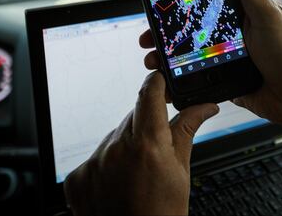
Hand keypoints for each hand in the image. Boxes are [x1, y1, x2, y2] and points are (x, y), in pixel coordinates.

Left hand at [63, 72, 218, 215]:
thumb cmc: (162, 214)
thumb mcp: (180, 171)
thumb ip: (186, 130)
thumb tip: (204, 107)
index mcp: (148, 145)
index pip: (149, 94)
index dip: (156, 82)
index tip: (160, 80)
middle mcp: (116, 149)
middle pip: (132, 116)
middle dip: (145, 124)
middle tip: (156, 147)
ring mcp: (94, 163)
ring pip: (113, 137)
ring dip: (125, 145)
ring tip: (136, 172)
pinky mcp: (77, 177)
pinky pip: (95, 157)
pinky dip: (106, 164)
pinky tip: (118, 183)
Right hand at [139, 0, 281, 127]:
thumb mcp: (268, 14)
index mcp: (243, 14)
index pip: (207, 1)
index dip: (183, 0)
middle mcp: (233, 34)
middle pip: (193, 28)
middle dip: (168, 31)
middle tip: (149, 33)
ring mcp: (228, 58)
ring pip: (191, 53)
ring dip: (169, 56)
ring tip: (152, 58)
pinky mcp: (226, 80)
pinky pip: (199, 77)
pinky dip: (181, 78)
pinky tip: (166, 79)